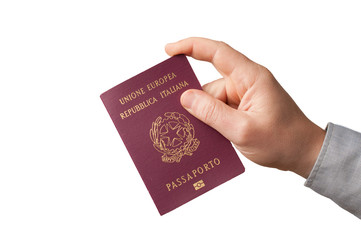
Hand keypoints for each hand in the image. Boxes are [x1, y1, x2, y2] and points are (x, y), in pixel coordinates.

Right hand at [165, 37, 325, 177]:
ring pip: (212, 101)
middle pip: (210, 84)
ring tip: (200, 135)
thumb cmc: (283, 140)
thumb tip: (185, 98)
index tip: (169, 51)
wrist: (304, 153)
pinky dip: (212, 122)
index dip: (190, 46)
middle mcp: (246, 83)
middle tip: (176, 115)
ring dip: (204, 116)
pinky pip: (220, 110)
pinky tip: (209, 136)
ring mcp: (244, 97)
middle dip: (194, 100)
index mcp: (250, 77)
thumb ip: (212, 113)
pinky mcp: (243, 109)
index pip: (217, 52)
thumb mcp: (243, 129)